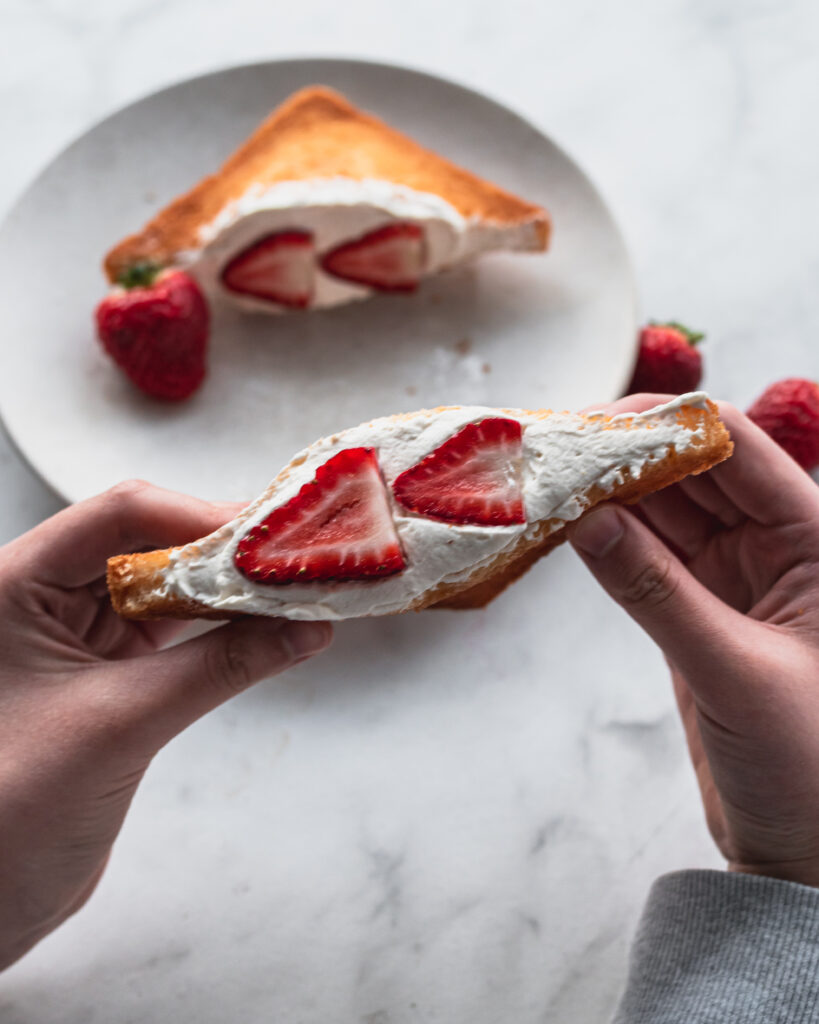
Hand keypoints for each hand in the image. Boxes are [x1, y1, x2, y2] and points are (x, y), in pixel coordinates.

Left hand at [0, 481, 331, 969]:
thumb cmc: (10, 817)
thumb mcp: (121, 725)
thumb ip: (221, 668)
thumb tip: (305, 625)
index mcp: (14, 586)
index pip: (117, 516)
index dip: (197, 516)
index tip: (269, 537)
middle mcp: (43, 597)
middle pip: (148, 541)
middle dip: (224, 549)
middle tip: (298, 556)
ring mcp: (75, 635)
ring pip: (165, 585)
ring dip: (227, 588)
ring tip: (293, 587)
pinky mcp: (105, 673)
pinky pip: (172, 630)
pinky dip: (220, 628)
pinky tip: (266, 628)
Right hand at [568, 397, 818, 886]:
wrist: (801, 850)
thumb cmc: (808, 768)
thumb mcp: (734, 675)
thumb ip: (657, 594)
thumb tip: (588, 521)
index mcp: (817, 541)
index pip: (737, 451)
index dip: (664, 427)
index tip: (594, 425)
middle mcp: (777, 545)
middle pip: (691, 471)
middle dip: (624, 455)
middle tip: (552, 448)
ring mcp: (733, 575)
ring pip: (661, 511)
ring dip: (607, 495)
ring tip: (545, 480)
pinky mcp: (696, 608)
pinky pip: (645, 557)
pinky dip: (605, 541)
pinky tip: (565, 526)